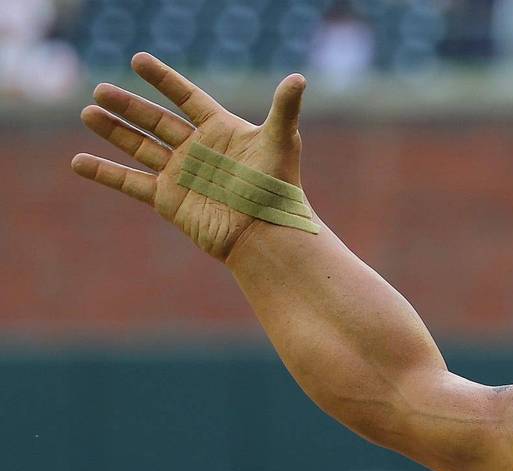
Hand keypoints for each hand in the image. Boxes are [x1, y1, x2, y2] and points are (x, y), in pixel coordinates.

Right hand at [71, 52, 307, 260]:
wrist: (266, 233)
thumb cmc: (278, 188)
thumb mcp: (282, 143)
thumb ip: (285, 109)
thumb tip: (299, 78)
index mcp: (222, 131)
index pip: (187, 98)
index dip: (164, 80)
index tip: (138, 60)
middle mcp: (198, 150)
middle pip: (156, 121)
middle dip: (128, 105)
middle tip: (100, 89)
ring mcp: (181, 174)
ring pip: (139, 146)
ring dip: (114, 130)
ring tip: (88, 112)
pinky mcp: (168, 199)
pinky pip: (129, 182)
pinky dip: (104, 172)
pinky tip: (78, 162)